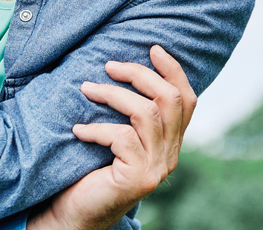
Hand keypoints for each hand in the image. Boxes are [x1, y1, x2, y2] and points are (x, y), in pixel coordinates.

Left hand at [30, 46, 196, 229]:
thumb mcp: (116, 135)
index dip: (174, 71)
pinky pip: (122, 138)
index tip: (152, 48)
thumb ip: (128, 112)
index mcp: (169, 141)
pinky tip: (78, 130)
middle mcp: (170, 155)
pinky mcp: (138, 179)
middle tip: (109, 65)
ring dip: (113, 95)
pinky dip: (97, 128)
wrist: (75, 213)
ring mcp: (156, 168)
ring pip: (147, 114)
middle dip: (140, 74)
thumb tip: (118, 66)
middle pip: (170, 100)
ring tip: (86, 88)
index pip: (186, 100)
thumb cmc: (89, 168)